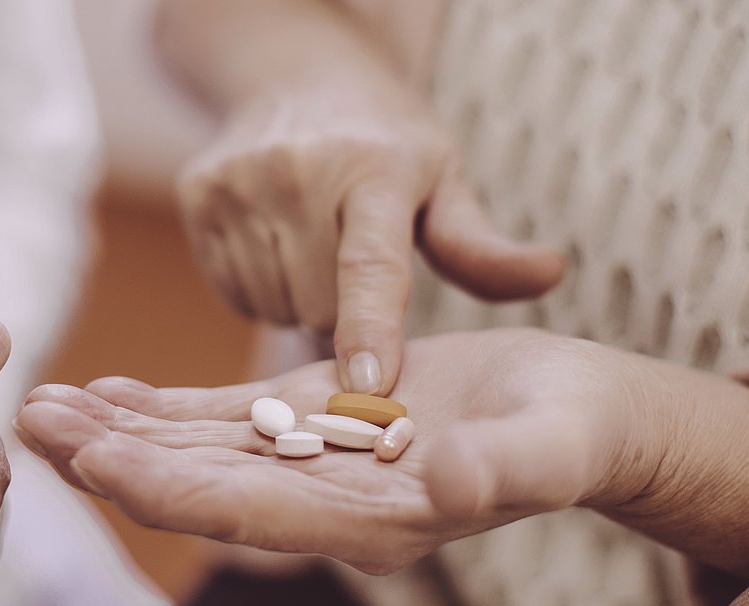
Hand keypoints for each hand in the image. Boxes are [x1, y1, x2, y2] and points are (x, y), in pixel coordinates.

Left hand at [15, 330, 748, 577]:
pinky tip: (109, 392)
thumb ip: (505, 470)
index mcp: (372, 521)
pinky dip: (163, 408)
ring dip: (121, 431)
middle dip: (116, 459)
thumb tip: (455, 487)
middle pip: (201, 485)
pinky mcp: (311, 422)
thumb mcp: (550, 445)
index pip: (253, 511)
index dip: (174, 487)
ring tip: (47, 403)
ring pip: (197, 451)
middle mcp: (324, 502)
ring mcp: (311, 465)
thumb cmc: (570, 431)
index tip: (102, 462)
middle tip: (35, 422)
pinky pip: (223, 419)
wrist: (572, 415)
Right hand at [179, 76, 564, 395]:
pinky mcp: (198, 196)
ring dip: (298, 303)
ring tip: (315, 252)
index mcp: (375, 168)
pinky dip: (259, 288)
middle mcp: (299, 171)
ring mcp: (240, 182)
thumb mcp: (441, 179)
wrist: (295, 76)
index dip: (370, 328)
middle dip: (341, 316)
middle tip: (353, 272)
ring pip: (273, 305)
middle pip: (318, 307)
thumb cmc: (384, 145)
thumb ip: (480, 246)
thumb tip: (550, 276)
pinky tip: (276, 246)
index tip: (367, 384)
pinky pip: (234, 292)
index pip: (371, 265)